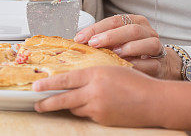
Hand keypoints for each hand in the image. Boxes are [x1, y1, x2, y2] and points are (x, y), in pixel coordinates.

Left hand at [34, 66, 163, 126]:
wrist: (153, 101)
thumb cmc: (138, 82)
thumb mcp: (114, 69)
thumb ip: (95, 74)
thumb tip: (78, 78)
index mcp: (97, 74)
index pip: (66, 79)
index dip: (49, 84)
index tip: (36, 86)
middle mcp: (94, 92)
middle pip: (64, 99)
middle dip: (48, 102)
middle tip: (37, 104)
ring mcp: (98, 108)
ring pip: (75, 108)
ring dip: (70, 106)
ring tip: (64, 103)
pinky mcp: (102, 120)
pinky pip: (88, 115)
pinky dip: (87, 111)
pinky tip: (91, 106)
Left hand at [74, 14, 180, 79]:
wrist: (160, 65)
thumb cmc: (134, 53)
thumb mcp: (119, 41)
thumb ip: (103, 40)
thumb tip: (78, 43)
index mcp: (136, 21)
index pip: (116, 20)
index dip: (97, 28)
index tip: (80, 37)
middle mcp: (148, 32)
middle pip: (132, 29)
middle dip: (111, 36)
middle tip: (94, 44)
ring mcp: (156, 47)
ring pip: (147, 43)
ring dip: (129, 49)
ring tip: (114, 55)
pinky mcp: (160, 64)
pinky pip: (151, 64)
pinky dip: (138, 66)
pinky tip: (125, 69)